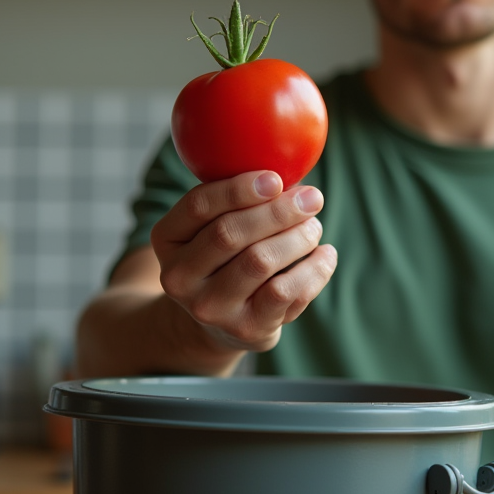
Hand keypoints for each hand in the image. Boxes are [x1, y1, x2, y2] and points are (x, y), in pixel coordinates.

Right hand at [150, 170, 336, 356]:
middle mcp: (178, 277)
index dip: (238, 189)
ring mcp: (209, 308)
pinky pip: (285, 292)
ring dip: (298, 237)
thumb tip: (290, 163)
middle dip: (277, 211)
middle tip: (311, 198)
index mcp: (167, 239)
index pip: (199, 206)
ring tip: (315, 226)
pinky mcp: (245, 329)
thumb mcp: (214, 226)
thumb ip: (238, 197)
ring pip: (260, 260)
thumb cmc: (227, 258)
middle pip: (230, 233)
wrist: (223, 324)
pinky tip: (326, 255)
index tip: (275, 178)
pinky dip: (314, 269)